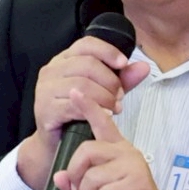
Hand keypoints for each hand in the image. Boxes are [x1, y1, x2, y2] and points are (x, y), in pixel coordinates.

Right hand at [17, 36, 151, 189]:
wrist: (56, 144)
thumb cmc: (78, 115)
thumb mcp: (104, 92)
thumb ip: (122, 80)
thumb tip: (143, 67)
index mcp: (64, 60)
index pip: (86, 44)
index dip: (108, 51)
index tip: (123, 64)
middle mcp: (51, 70)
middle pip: (87, 64)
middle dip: (110, 81)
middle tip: (119, 97)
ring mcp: (45, 89)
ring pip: (82, 84)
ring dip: (104, 97)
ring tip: (113, 108)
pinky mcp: (44, 109)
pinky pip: (73, 105)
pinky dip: (92, 109)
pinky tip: (102, 115)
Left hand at [54, 88, 188, 189]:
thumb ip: (76, 186)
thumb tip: (58, 176)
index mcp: (117, 151)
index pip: (102, 123)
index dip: (88, 107)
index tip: (75, 91)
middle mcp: (126, 153)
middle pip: (86, 151)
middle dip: (77, 175)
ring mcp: (133, 167)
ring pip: (92, 176)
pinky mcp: (137, 184)